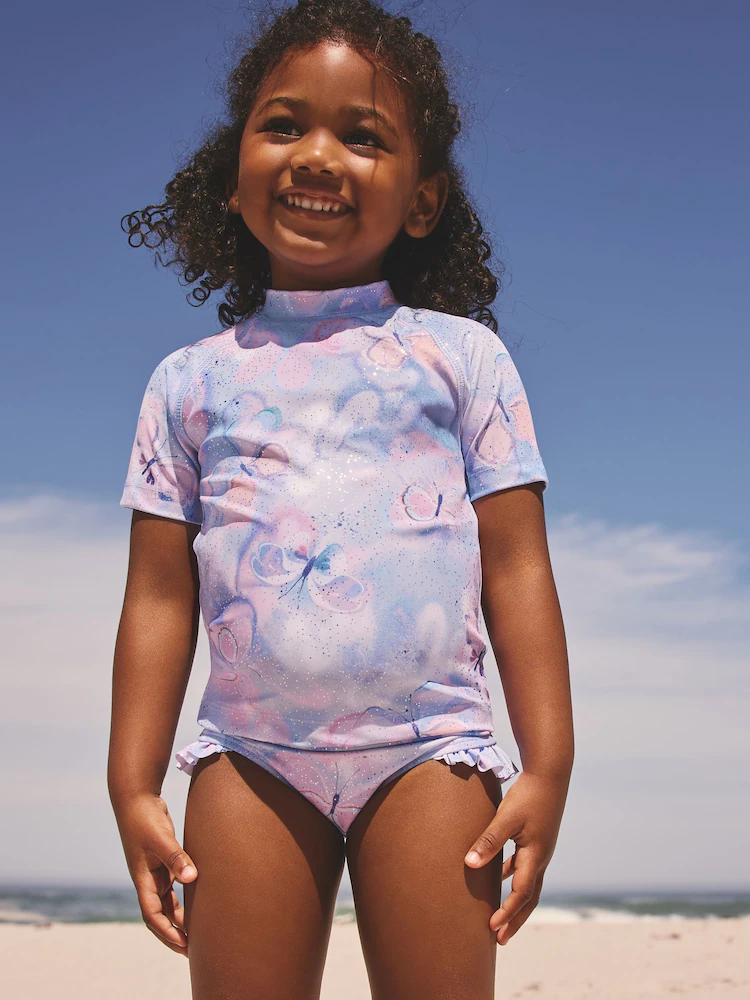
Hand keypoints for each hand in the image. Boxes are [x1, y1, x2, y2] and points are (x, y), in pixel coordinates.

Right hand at [111, 791, 197, 955]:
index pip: (153, 915)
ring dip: (180, 919)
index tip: (184, 945)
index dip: (167, 932)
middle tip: (194, 950)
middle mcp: (148, 880)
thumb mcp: (160, 838)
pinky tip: (199, 903)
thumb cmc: (145, 818)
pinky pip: (174, 887)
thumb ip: (175, 857)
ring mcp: (155, 872)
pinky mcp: (164, 862)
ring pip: (168, 903)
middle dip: (173, 934)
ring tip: (199, 934)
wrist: (137, 799)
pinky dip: (184, 898)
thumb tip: (191, 878)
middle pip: (160, 916)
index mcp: (143, 879)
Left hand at [464, 769, 569, 945]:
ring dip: (515, 901)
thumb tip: (469, 865)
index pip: (521, 894)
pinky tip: (500, 875)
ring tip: (500, 916)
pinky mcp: (537, 838)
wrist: (550, 773)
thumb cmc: (528, 795)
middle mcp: (541, 857)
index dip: (507, 913)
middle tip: (500, 940)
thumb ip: (488, 841)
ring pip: (529, 883)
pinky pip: (525, 866)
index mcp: (535, 856)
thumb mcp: (505, 818)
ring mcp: (541, 848)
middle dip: (515, 919)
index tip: (491, 930)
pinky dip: (513, 876)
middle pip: (529, 898)